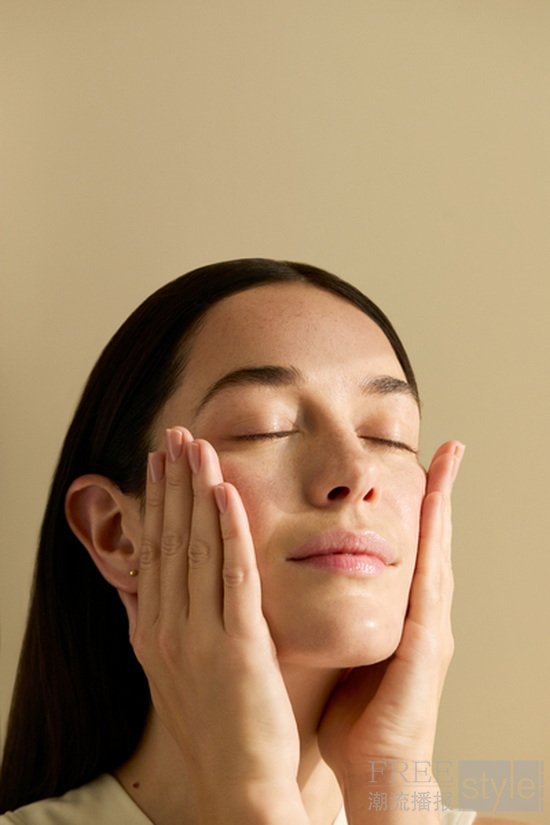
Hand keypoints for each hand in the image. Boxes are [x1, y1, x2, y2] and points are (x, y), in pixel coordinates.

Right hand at [118, 428, 306, 821]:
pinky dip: (230, 530)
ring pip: (197, 548)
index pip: (154, 551)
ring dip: (197, 492)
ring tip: (199, 446)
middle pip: (170, 539)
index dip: (158, 502)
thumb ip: (159, 627)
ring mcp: (199, 636)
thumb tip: (146, 591)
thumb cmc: (214, 728)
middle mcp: (168, 629)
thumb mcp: (171, 675)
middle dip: (173, 482)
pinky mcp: (237, 646)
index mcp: (153, 633)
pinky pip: (234, 575)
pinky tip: (229, 493)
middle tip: (177, 435)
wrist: (238, 784)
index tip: (160, 462)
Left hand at [317, 440, 464, 781]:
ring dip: (444, 508)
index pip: (408, 550)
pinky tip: (436, 512)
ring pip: (437, 554)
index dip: (415, 510)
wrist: (377, 775)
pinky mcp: (427, 645)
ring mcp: (431, 628)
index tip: (416, 467)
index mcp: (400, 617)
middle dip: (439, 495)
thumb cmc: (357, 721)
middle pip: (431, 542)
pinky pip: (431, 584)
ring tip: (447, 463)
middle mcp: (422, 616)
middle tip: (448, 450)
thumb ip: (339, 622)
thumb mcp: (345, 656)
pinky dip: (435, 545)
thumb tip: (311, 595)